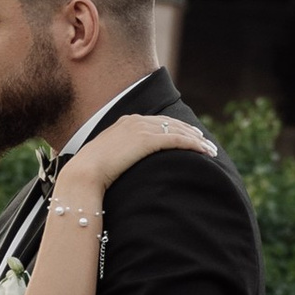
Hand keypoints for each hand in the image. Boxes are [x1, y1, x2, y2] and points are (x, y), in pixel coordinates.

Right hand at [64, 116, 216, 196]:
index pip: (157, 122)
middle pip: (170, 123)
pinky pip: (176, 139)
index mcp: (125, 123)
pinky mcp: (146, 140)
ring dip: (196, 139)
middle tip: (205, 141)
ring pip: (177, 130)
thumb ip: (120, 155)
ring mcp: (140, 129)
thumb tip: (123, 165)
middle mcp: (134, 121)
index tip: (190, 134)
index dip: (176, 127)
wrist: (83, 173)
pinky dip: (193, 144)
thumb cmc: (91, 172)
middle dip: (190, 132)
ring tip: (211, 149)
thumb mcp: (107, 158)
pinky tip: (204, 150)